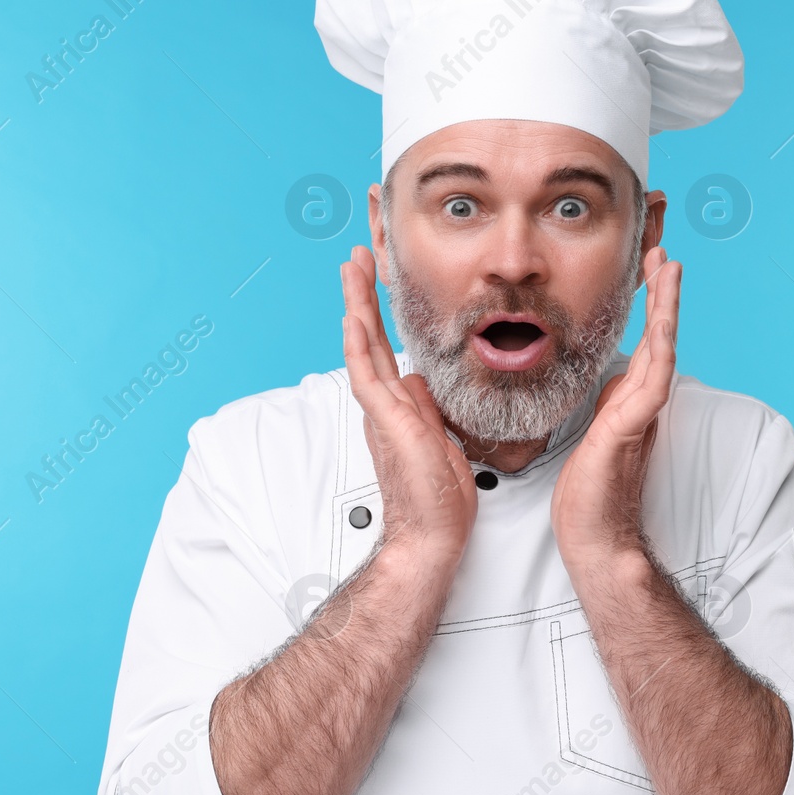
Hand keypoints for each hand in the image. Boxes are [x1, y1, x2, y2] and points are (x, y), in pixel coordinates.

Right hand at [341, 246, 476, 567]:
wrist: (432, 537)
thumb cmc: (439, 500)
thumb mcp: (441, 438)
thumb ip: (426, 407)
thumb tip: (418, 380)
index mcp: (400, 408)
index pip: (387, 350)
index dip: (381, 314)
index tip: (377, 282)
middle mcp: (385, 405)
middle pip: (369, 339)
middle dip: (363, 295)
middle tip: (357, 257)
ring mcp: (383, 413)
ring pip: (363, 348)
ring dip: (357, 305)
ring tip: (351, 268)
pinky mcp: (386, 424)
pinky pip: (366, 378)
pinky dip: (358, 347)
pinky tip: (353, 318)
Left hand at [551, 246, 679, 570]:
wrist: (593, 538)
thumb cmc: (588, 495)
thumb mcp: (591, 433)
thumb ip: (607, 403)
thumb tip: (613, 377)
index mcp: (628, 401)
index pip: (644, 341)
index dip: (649, 303)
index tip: (647, 265)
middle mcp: (640, 402)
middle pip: (658, 334)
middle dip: (662, 291)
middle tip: (662, 249)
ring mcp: (641, 414)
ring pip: (661, 348)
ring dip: (667, 306)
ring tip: (669, 265)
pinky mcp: (632, 428)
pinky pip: (653, 380)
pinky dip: (660, 346)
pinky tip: (663, 321)